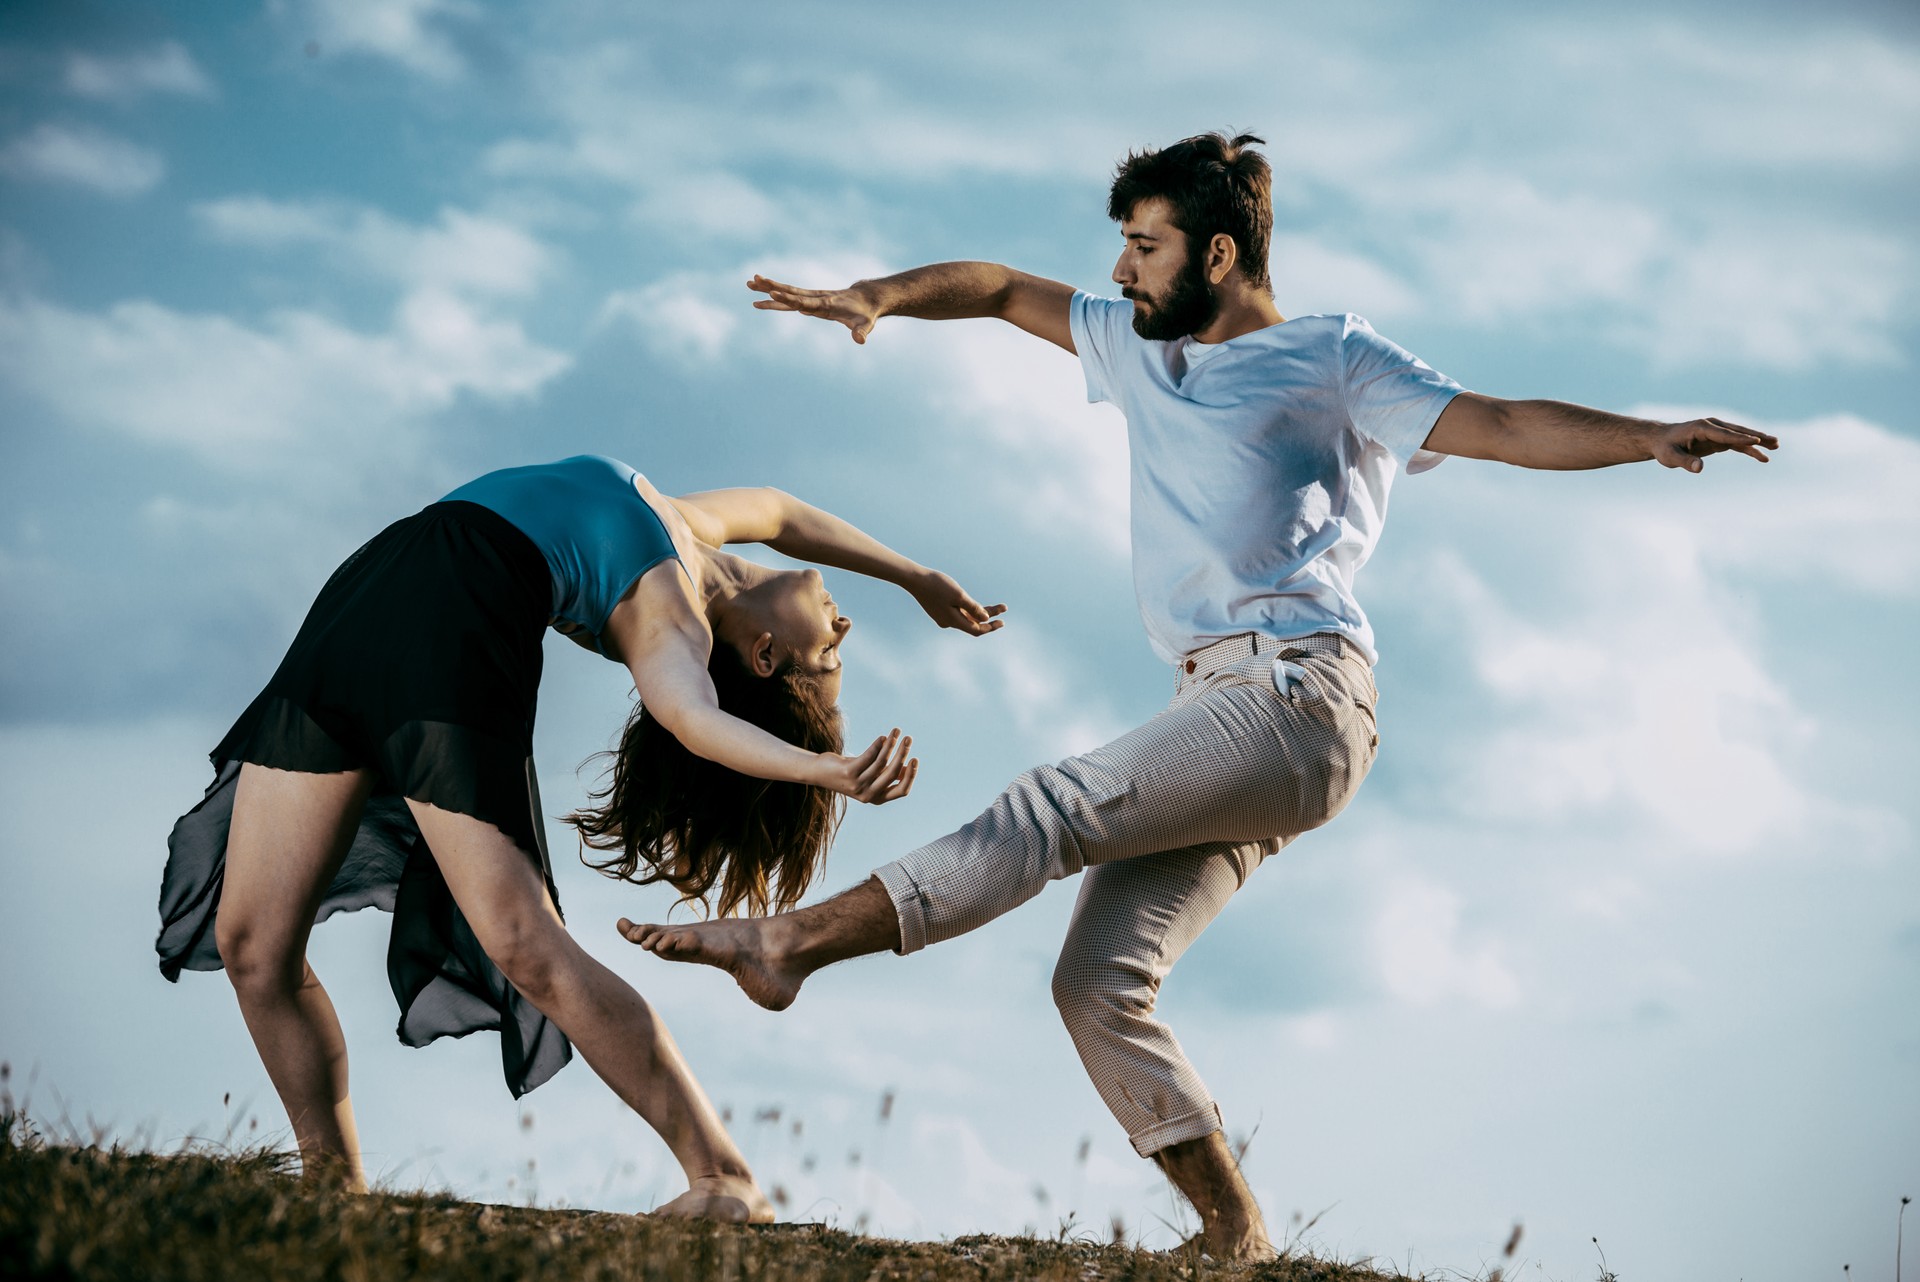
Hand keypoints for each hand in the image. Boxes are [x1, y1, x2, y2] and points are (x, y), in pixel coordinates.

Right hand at [748, 274, 880, 343]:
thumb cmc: (865, 314)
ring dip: (768, 287)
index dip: (789, 298)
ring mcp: (812, 298)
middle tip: (752, 281)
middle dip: (771, 287)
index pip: (804, 301)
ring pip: (787, 292)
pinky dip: (777, 295)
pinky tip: (763, 295)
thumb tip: (860, 340)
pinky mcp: (810, 300)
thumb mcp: (866, 324)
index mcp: (825, 304)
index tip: (773, 292)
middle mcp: (816, 298)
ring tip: (750, 282)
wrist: (866, 299)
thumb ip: (862, 331)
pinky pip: (790, 297)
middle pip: (790, 292)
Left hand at [816, 729, 916, 804]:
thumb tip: (907, 768)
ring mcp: (858, 785)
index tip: (915, 758)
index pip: (902, 790)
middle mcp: (868, 794)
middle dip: (903, 754)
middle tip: (908, 738)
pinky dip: (878, 745)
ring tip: (896, 732)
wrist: (821, 773)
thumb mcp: (871, 775)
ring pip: (881, 762)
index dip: (911, 775)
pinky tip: (883, 737)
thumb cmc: (851, 772)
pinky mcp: (849, 773)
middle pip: (893, 774)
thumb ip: (887, 774)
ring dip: (891, 745)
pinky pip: (868, 756)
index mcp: (877, 798)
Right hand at [911, 570, 1005, 636]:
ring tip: (996, 607)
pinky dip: (970, 610)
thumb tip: (986, 618)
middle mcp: (949, 622)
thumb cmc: (937, 585)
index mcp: (953, 621)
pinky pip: (959, 613)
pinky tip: (977, 606)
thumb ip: (973, 608)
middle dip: (989, 617)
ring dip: (981, 613)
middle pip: (973, 624)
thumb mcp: (959, 595)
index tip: (1002, 622)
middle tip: (1003, 608)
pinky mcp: (940, 610)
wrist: (915, 579)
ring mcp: (943, 617)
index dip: (990, 627)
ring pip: (966, 617)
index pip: (977, 630)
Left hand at [1652, 417, 1777, 471]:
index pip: (1725, 434)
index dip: (1740, 438)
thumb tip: (1699, 468)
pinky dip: (1750, 449)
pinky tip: (1763, 457)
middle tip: (1775, 441)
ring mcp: (1717, 431)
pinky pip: (1737, 444)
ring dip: (1759, 441)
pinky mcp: (1718, 439)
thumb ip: (1685, 462)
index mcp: (1702, 427)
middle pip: (1739, 431)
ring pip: (1741, 436)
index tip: (1757, 442)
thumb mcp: (1670, 457)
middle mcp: (1713, 426)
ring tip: (1777, 446)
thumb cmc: (1664, 448)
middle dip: (1757, 437)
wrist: (1661, 440)